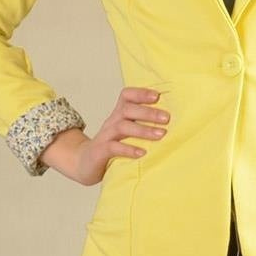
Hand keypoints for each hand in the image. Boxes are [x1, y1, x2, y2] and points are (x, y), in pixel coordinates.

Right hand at [44, 87, 169, 185]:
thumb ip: (142, 124)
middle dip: (148, 112)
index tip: (157, 96)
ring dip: (143, 129)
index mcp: (119, 115)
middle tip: (167, 118)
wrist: (84, 163)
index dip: (141, 93)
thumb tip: (172, 122)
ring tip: (160, 135)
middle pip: (127, 109)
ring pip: (122, 127)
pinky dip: (128, 149)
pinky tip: (142, 153)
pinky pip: (113, 147)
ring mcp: (105, 136)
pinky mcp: (100, 152)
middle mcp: (112, 122)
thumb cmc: (112, 146)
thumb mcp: (126, 132)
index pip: (127, 96)